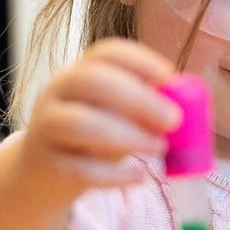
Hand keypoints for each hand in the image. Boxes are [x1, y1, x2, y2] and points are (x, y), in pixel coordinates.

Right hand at [0, 39, 180, 229]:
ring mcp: (46, 126)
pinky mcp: (47, 163)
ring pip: (78, 122)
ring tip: (159, 148)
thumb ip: (147, 108)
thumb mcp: (120, 115)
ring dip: (127, 135)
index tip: (170, 77)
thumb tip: (186, 106)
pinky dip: (113, 175)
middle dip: (138, 98)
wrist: (43, 173)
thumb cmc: (94, 135)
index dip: (140, 61)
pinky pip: (78, 168)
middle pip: (91, 81)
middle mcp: (58, 92)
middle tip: (173, 120)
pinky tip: (138, 177)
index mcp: (81, 71)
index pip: (106, 52)